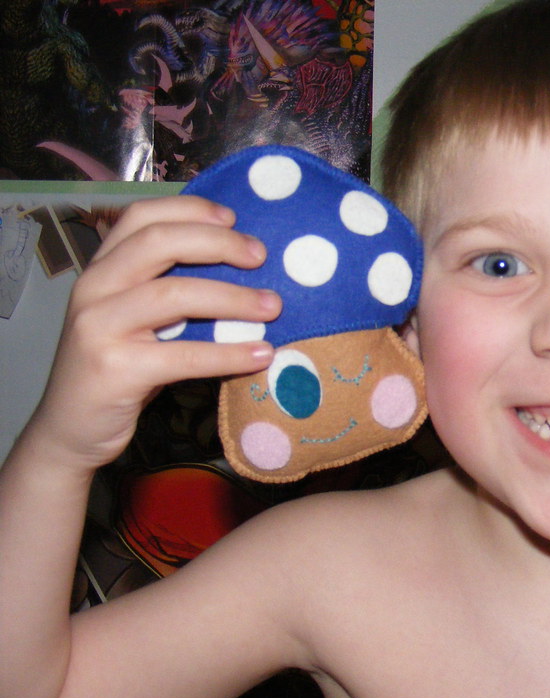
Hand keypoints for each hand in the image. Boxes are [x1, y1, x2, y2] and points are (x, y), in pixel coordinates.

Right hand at [30, 195, 280, 472]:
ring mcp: (98, 328)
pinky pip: (183, 355)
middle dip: (218, 244)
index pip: (142, 217)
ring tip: (274, 306)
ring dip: (233, 298)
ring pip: (174, 295)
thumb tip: (243, 269)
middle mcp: (93, 288)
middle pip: (159, 243)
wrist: (70, 429)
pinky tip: (262, 355)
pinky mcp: (114, 370)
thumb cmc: (119, 368)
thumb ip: (168, 289)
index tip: (234, 218)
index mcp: (101, 269)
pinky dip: (228, 353)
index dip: (190, 210)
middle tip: (261, 256)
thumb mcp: (136, 320)